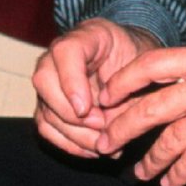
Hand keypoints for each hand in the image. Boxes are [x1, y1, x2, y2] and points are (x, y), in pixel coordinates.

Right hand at [32, 18, 160, 157]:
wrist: (129, 59)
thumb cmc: (136, 57)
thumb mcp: (141, 61)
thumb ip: (129, 85)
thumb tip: (112, 121)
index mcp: (85, 36)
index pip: (65, 51)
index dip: (71, 82)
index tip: (86, 108)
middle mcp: (58, 56)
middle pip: (44, 82)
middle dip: (71, 114)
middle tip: (100, 125)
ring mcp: (50, 81)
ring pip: (45, 110)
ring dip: (74, 134)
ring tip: (104, 144)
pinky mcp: (48, 104)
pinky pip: (47, 128)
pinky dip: (69, 143)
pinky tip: (93, 149)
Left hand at [95, 43, 185, 185]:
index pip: (152, 63)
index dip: (123, 80)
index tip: (107, 96)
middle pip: (149, 107)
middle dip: (120, 128)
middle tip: (104, 144)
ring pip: (167, 140)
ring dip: (148, 159)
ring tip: (140, 173)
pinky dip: (176, 175)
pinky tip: (170, 183)